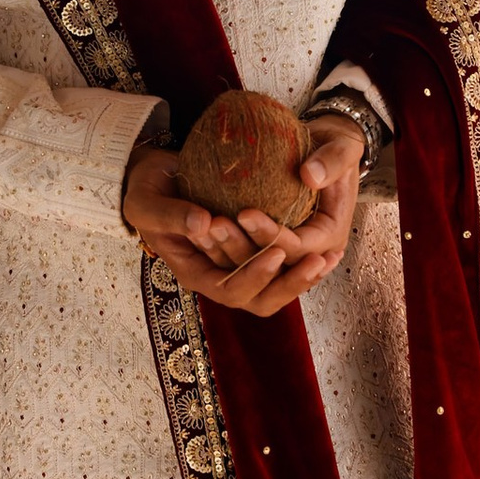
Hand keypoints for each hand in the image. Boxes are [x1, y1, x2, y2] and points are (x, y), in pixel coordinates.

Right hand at [120, 114, 365, 317]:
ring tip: (331, 257)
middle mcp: (219, 277)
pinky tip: (332, 248)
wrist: (158, 179)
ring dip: (304, 277)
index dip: (255, 275)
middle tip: (318, 259)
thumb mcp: (147, 202)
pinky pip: (282, 268)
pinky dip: (305, 261)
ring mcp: (237, 267)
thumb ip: (171, 214)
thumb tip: (203, 222)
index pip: (229, 289)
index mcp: (195, 273)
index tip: (278, 249)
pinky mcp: (252, 252)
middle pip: (260, 300)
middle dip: (290, 284)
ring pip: (275, 288)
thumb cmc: (148, 191)